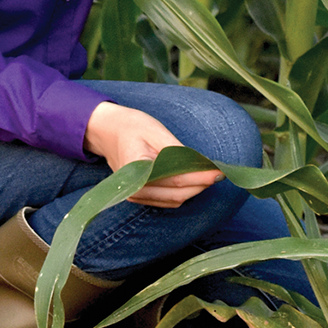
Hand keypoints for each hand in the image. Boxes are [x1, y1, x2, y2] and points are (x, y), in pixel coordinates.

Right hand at [82, 101, 222, 208]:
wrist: (108, 132)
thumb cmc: (133, 127)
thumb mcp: (156, 132)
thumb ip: (177, 151)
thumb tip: (202, 165)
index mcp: (135, 170)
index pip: (175, 178)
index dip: (199, 177)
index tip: (218, 172)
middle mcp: (134, 189)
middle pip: (176, 193)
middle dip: (200, 184)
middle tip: (219, 173)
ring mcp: (136, 196)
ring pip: (174, 200)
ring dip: (194, 190)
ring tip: (209, 174)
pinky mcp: (140, 197)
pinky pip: (168, 200)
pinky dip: (183, 192)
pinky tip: (194, 180)